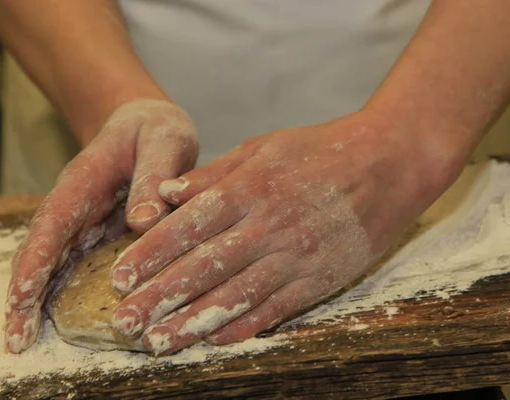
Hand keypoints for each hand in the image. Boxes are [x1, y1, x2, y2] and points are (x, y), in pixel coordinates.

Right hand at [5, 99, 197, 352]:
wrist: (148, 125)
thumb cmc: (156, 131)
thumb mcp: (164, 143)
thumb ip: (154, 177)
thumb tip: (144, 220)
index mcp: (85, 179)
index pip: (54, 220)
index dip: (37, 259)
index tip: (23, 294)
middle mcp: (74, 203)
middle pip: (40, 248)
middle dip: (24, 292)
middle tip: (16, 338)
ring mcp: (81, 219)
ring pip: (50, 260)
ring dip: (35, 299)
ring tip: (22, 339)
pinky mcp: (94, 231)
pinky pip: (71, 262)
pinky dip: (59, 289)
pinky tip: (54, 319)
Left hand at [110, 111, 458, 354]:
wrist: (390, 162)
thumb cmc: (322, 149)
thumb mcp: (264, 146)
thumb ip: (215, 173)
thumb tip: (167, 193)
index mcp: (250, 188)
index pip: (189, 226)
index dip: (151, 254)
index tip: (119, 278)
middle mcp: (268, 225)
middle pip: (204, 267)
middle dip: (159, 297)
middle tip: (123, 323)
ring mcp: (296, 256)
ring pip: (236, 296)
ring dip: (193, 323)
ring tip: (158, 344)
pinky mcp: (320, 279)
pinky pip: (276, 309)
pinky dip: (243, 328)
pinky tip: (213, 341)